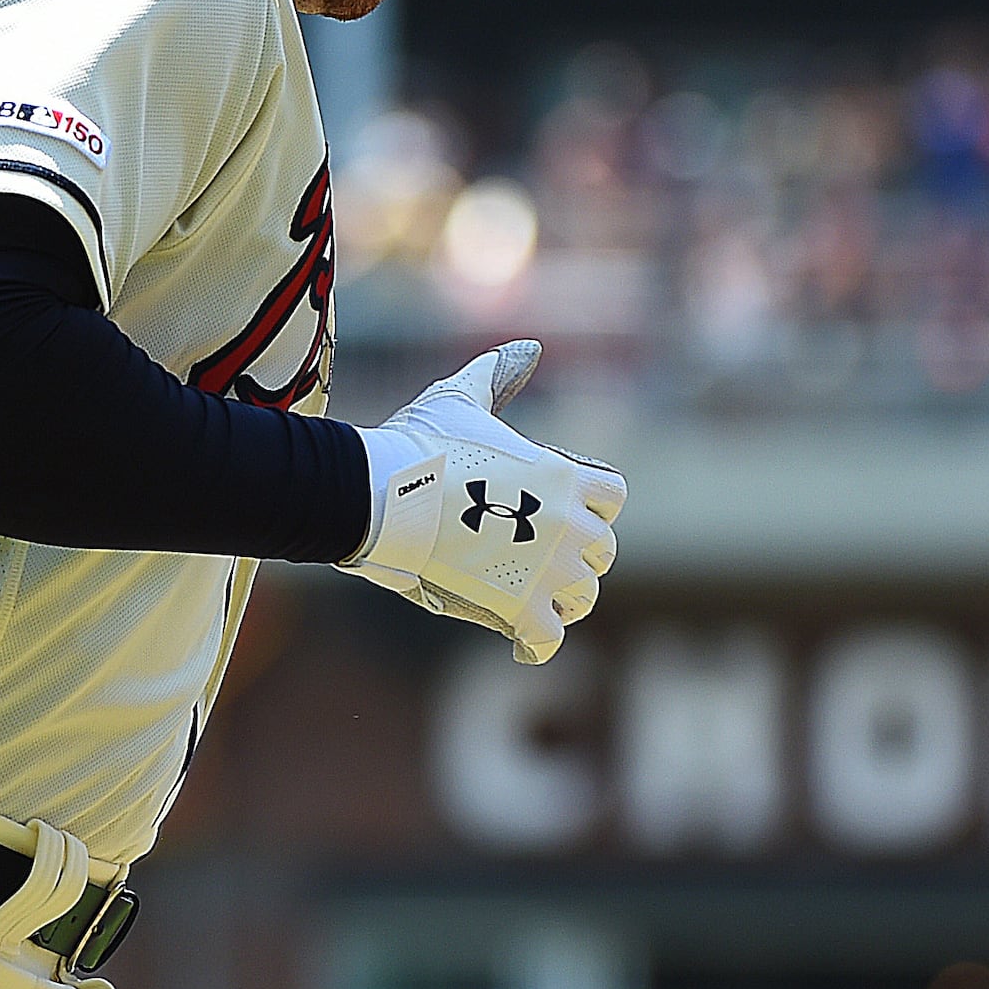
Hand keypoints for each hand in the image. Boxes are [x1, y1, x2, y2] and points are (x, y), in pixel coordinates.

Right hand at [339, 340, 625, 663]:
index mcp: (566, 476)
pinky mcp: (519, 610)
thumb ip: (500, 374)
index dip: (590, 503)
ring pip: (582, 597)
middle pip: (601, 551)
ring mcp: (547, 572)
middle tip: (539, 557)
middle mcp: (569, 526)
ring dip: (561, 598)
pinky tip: (521, 641)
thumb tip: (531, 346)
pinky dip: (537, 641)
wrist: (375, 495)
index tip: (562, 509)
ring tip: (531, 596)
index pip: (613, 496)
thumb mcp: (461, 397)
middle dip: (576, 553)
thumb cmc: (416, 444)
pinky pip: (548, 638)